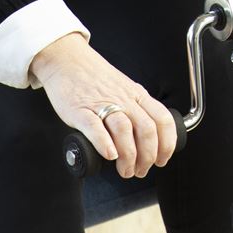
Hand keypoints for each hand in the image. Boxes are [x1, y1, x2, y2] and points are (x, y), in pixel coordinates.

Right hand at [29, 35, 177, 178]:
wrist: (66, 62)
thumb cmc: (93, 79)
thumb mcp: (124, 89)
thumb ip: (135, 109)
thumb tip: (145, 139)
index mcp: (136, 95)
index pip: (162, 120)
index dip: (166, 144)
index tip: (161, 160)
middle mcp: (123, 100)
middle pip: (146, 130)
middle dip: (147, 157)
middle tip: (140, 170)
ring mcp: (101, 104)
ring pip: (124, 131)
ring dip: (128, 156)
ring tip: (125, 170)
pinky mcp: (80, 110)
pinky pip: (95, 127)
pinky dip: (105, 144)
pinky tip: (109, 155)